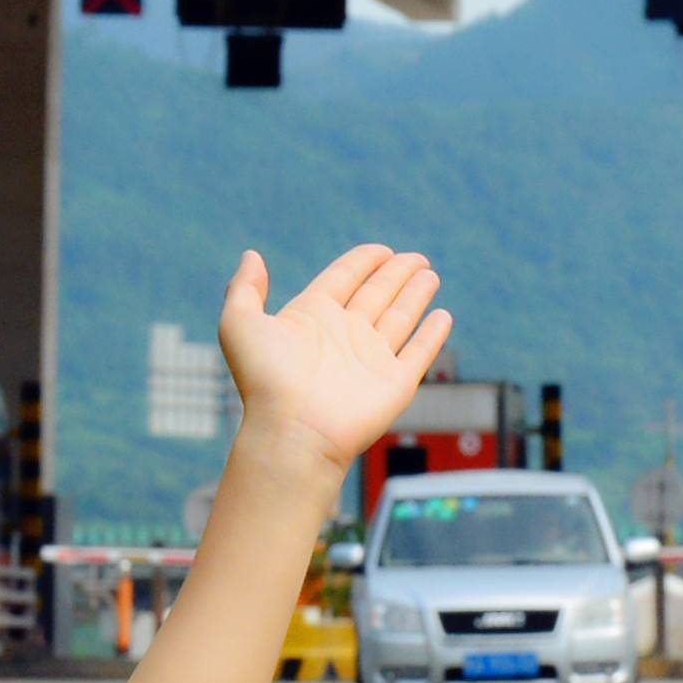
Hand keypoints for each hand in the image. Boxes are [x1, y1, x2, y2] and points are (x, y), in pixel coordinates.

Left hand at [215, 244, 449, 469]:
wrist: (293, 431)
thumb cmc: (265, 381)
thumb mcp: (240, 323)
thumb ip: (244, 288)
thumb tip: (251, 255)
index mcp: (312, 317)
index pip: (344, 279)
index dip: (363, 262)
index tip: (382, 250)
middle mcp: (344, 335)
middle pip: (377, 294)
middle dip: (397, 273)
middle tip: (417, 258)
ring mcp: (371, 360)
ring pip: (400, 318)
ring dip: (415, 295)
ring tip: (429, 274)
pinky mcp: (396, 384)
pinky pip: (419, 353)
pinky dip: (432, 335)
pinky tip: (443, 316)